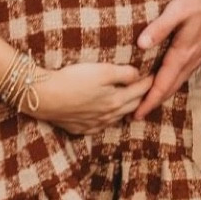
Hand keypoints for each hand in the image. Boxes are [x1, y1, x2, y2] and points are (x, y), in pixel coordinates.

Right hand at [32, 62, 153, 135]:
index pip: (140, 91)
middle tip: (147, 87)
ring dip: (126, 108)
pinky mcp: (81, 128)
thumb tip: (138, 75)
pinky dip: (109, 117)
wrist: (44, 96)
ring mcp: (94, 124)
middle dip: (142, 96)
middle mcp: (108, 116)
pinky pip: (101, 124)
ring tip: (131, 99)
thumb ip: (123, 74)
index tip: (156, 74)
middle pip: (132, 106)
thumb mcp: (101, 71)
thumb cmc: (73, 79)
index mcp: (116, 101)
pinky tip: (107, 114)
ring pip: (118, 117)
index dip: (149, 81)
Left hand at [134, 0, 200, 118]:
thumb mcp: (176, 10)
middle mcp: (190, 61)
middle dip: (152, 103)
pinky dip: (170, 84)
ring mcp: (196, 58)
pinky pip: (182, 75)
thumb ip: (159, 28)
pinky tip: (165, 81)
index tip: (136, 115)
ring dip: (161, 95)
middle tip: (134, 115)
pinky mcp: (200, 53)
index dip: (149, 101)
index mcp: (182, 54)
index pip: (163, 84)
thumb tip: (140, 44)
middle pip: (169, 89)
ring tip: (147, 102)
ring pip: (176, 83)